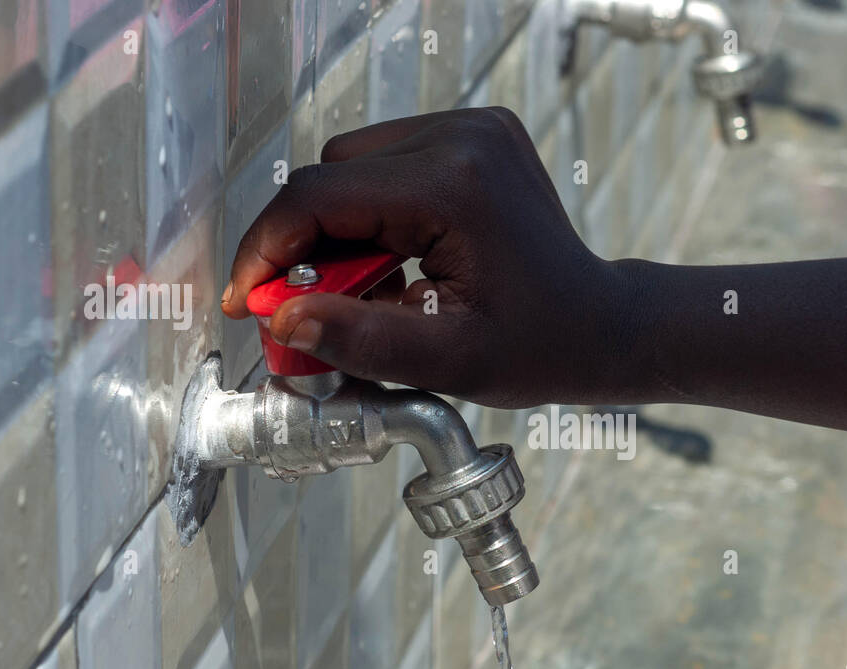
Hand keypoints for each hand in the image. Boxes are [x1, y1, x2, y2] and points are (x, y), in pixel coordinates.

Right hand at [221, 107, 638, 407]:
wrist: (601, 325)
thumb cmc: (543, 346)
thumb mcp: (449, 361)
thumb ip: (360, 340)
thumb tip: (280, 319)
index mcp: (456, 186)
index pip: (320, 197)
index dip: (266, 250)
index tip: (245, 301)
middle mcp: (463, 138)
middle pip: (330, 176)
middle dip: (302, 246)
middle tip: (305, 308)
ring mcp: (472, 129)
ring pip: (351, 167)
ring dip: (336, 231)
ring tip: (364, 292)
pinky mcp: (473, 137)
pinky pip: (384, 165)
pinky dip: (369, 215)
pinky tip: (391, 264)